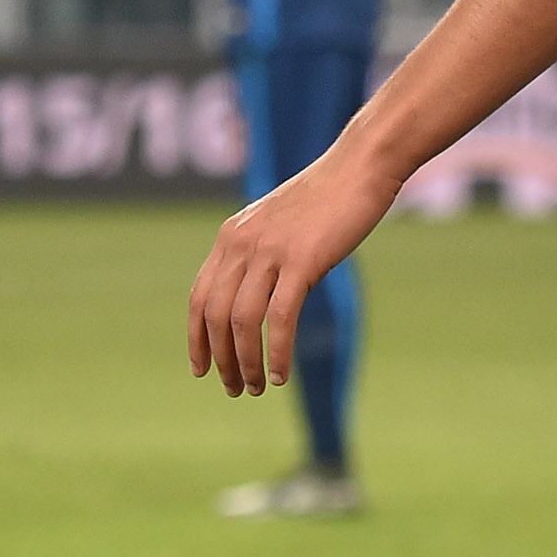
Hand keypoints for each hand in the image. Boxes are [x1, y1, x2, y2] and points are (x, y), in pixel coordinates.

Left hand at [188, 146, 397, 394]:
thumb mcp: (278, 225)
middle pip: (215, 315)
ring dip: (246, 362)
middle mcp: (241, 243)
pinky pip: (280, 318)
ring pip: (242, 322)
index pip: (199, 297)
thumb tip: (254, 294)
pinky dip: (277, 352)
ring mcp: (270, 251)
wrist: (360, 167)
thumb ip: (260, 254)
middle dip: (220, 359)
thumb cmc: (326, 198)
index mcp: (231, 236)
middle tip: (234, 389)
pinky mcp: (302, 260)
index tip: (200, 369)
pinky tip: (282, 375)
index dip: (196, 338)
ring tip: (257, 388)